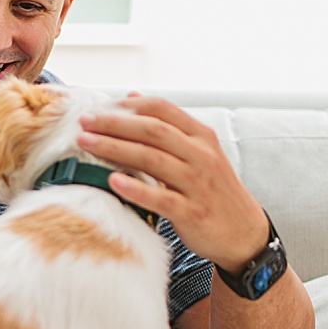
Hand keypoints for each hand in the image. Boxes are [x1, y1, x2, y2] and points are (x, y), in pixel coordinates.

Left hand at [77, 94, 268, 271]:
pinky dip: (136, 189)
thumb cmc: (212, 190)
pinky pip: (161, 198)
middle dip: (114, 123)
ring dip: (115, 148)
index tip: (99, 107)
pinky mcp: (193, 212)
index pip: (162, 109)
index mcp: (201, 136)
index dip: (127, 106)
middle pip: (152, 130)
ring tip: (87, 144)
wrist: (243, 232)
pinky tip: (112, 182)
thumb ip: (167, 126)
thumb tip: (132, 96)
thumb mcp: (198, 152)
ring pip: (152, 159)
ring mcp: (198, 183)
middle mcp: (201, 155)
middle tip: (84, 122)